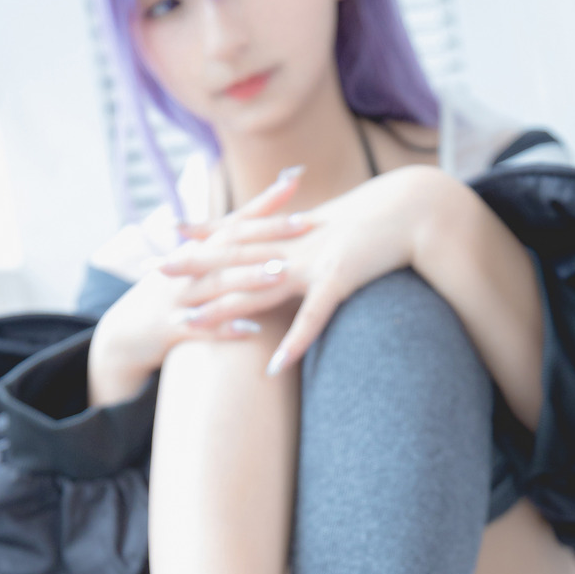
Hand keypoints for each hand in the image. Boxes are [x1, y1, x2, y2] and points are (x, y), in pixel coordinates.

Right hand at [87, 168, 311, 405]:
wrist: (123, 335)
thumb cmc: (169, 298)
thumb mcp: (191, 269)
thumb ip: (224, 251)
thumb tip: (263, 228)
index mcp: (195, 251)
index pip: (235, 220)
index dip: (264, 203)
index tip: (295, 181)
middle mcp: (186, 268)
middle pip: (231, 246)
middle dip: (267, 235)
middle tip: (305, 224)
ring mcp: (178, 299)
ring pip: (217, 284)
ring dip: (250, 278)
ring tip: (283, 274)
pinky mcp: (171, 330)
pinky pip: (202, 330)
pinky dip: (226, 329)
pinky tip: (253, 331)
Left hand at [161, 164, 452, 373]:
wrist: (418, 208)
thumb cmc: (383, 218)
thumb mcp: (339, 224)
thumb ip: (312, 235)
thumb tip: (296, 233)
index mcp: (294, 232)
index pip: (239, 235)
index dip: (204, 239)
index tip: (171, 240)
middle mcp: (295, 245)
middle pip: (235, 260)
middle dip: (194, 269)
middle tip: (156, 273)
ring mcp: (314, 262)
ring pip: (258, 289)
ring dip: (223, 309)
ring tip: (189, 327)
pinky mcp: (340, 279)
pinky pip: (313, 317)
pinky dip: (294, 341)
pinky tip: (274, 365)